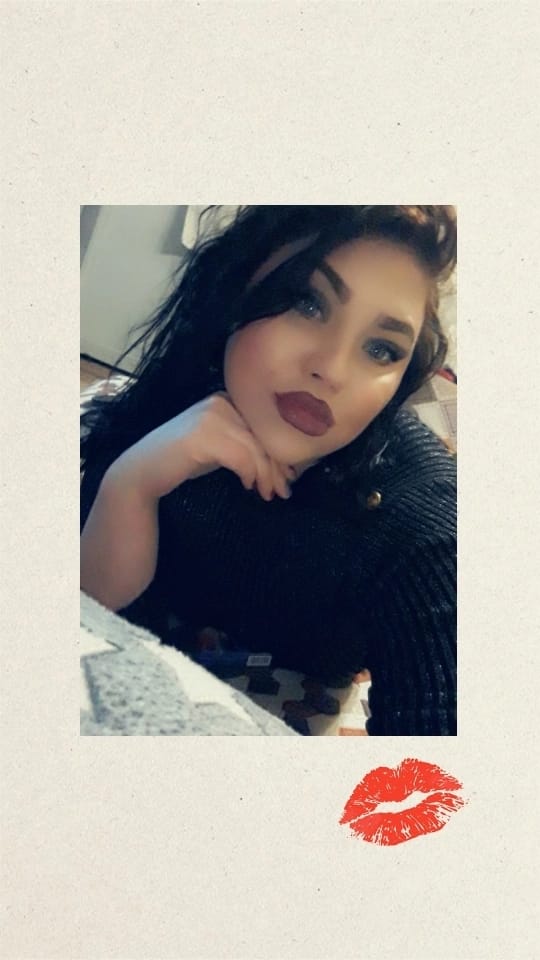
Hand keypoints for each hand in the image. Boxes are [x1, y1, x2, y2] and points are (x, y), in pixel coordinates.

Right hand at [106, 391, 294, 501]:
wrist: (142, 471)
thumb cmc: (183, 461)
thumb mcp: (220, 446)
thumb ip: (245, 445)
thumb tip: (282, 462)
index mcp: (227, 399)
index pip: (263, 425)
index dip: (279, 453)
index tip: (289, 477)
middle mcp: (220, 402)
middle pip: (262, 436)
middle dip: (277, 467)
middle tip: (284, 491)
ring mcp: (211, 417)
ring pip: (255, 448)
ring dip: (266, 475)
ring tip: (270, 494)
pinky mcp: (204, 436)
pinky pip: (241, 457)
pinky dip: (250, 474)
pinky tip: (248, 486)